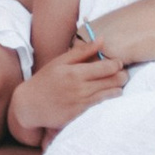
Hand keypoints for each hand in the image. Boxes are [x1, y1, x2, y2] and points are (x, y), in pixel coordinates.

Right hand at [9, 36, 125, 140]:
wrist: (30, 105)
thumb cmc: (45, 80)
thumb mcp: (60, 62)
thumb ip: (82, 52)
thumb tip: (102, 40)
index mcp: (75, 72)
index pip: (106, 67)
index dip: (116, 64)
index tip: (119, 62)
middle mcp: (80, 88)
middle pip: (111, 81)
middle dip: (122, 76)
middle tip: (124, 73)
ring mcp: (81, 103)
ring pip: (109, 94)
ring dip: (118, 88)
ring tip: (120, 84)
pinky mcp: (80, 114)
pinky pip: (100, 105)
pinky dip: (108, 99)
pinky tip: (111, 95)